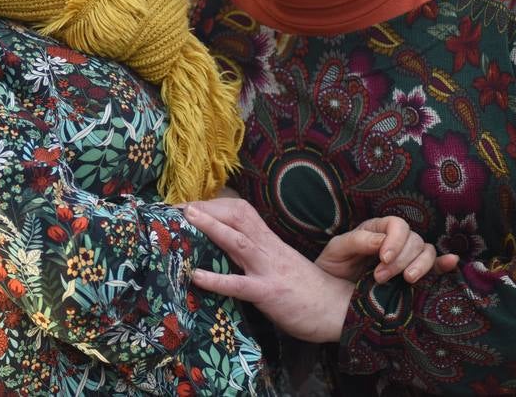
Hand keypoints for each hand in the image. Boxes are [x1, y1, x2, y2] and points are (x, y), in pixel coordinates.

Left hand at [183, 197, 352, 343]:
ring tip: (185, 217)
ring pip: (238, 241)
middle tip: (176, 208)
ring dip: (211, 226)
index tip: (189, 204)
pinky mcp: (269, 294)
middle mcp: (269, 249)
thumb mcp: (281, 263)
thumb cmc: (308, 290)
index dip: (214, 205)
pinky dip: (216, 280)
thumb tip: (227, 252)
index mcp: (270, 241)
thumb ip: (258, 255)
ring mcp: (269, 269)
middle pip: (237, 215)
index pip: (241, 211)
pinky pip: (240, 285)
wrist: (339, 309)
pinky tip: (196, 277)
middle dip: (206, 208)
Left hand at [317, 216, 459, 283]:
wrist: (329, 297)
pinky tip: (451, 262)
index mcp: (376, 230)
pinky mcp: (413, 277)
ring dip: (420, 265)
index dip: (395, 240)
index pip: (396, 224)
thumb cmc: (332, 268)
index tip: (383, 259)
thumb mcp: (336, 250)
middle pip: (414, 240)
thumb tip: (383, 241)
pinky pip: (435, 267)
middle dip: (401, 260)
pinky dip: (444, 264)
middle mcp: (394, 242)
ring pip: (427, 252)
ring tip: (407, 281)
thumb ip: (357, 241)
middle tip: (380, 277)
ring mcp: (406, 259)